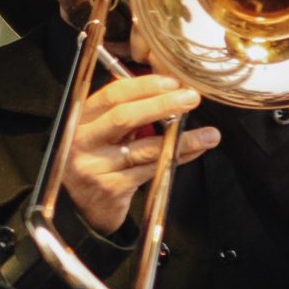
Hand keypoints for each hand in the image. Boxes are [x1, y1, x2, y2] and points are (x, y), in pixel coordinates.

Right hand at [61, 72, 218, 235]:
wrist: (81, 206)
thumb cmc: (96, 160)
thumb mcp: (99, 132)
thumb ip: (121, 111)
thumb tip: (165, 89)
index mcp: (79, 119)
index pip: (111, 96)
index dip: (144, 86)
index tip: (172, 82)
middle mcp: (82, 141)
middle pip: (124, 117)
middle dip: (162, 104)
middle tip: (191, 98)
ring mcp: (95, 166)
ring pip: (145, 149)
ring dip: (182, 139)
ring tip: (209, 134)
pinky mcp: (111, 188)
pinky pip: (152, 170)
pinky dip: (177, 159)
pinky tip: (194, 151)